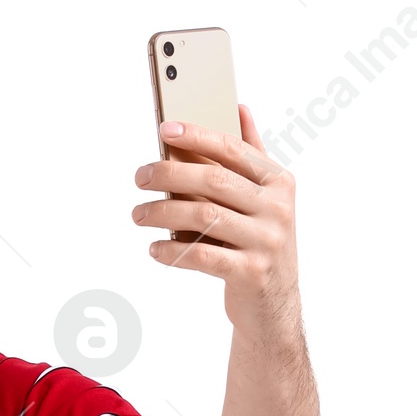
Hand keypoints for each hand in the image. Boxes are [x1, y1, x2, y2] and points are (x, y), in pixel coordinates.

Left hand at [133, 106, 299, 342]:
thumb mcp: (265, 198)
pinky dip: (172, 251)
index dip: (198, 136)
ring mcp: (266, 241)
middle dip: (169, 174)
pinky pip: (201, 255)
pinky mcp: (250, 273)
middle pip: (213, 180)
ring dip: (163, 213)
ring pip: (203, 216)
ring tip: (139, 214)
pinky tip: (154, 249)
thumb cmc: (260, 243)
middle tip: (140, 176)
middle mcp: (276, 209)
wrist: (274, 306)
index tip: (165, 130)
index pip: (232, 149)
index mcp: (278, 182)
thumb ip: (253, 155)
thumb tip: (240, 109)